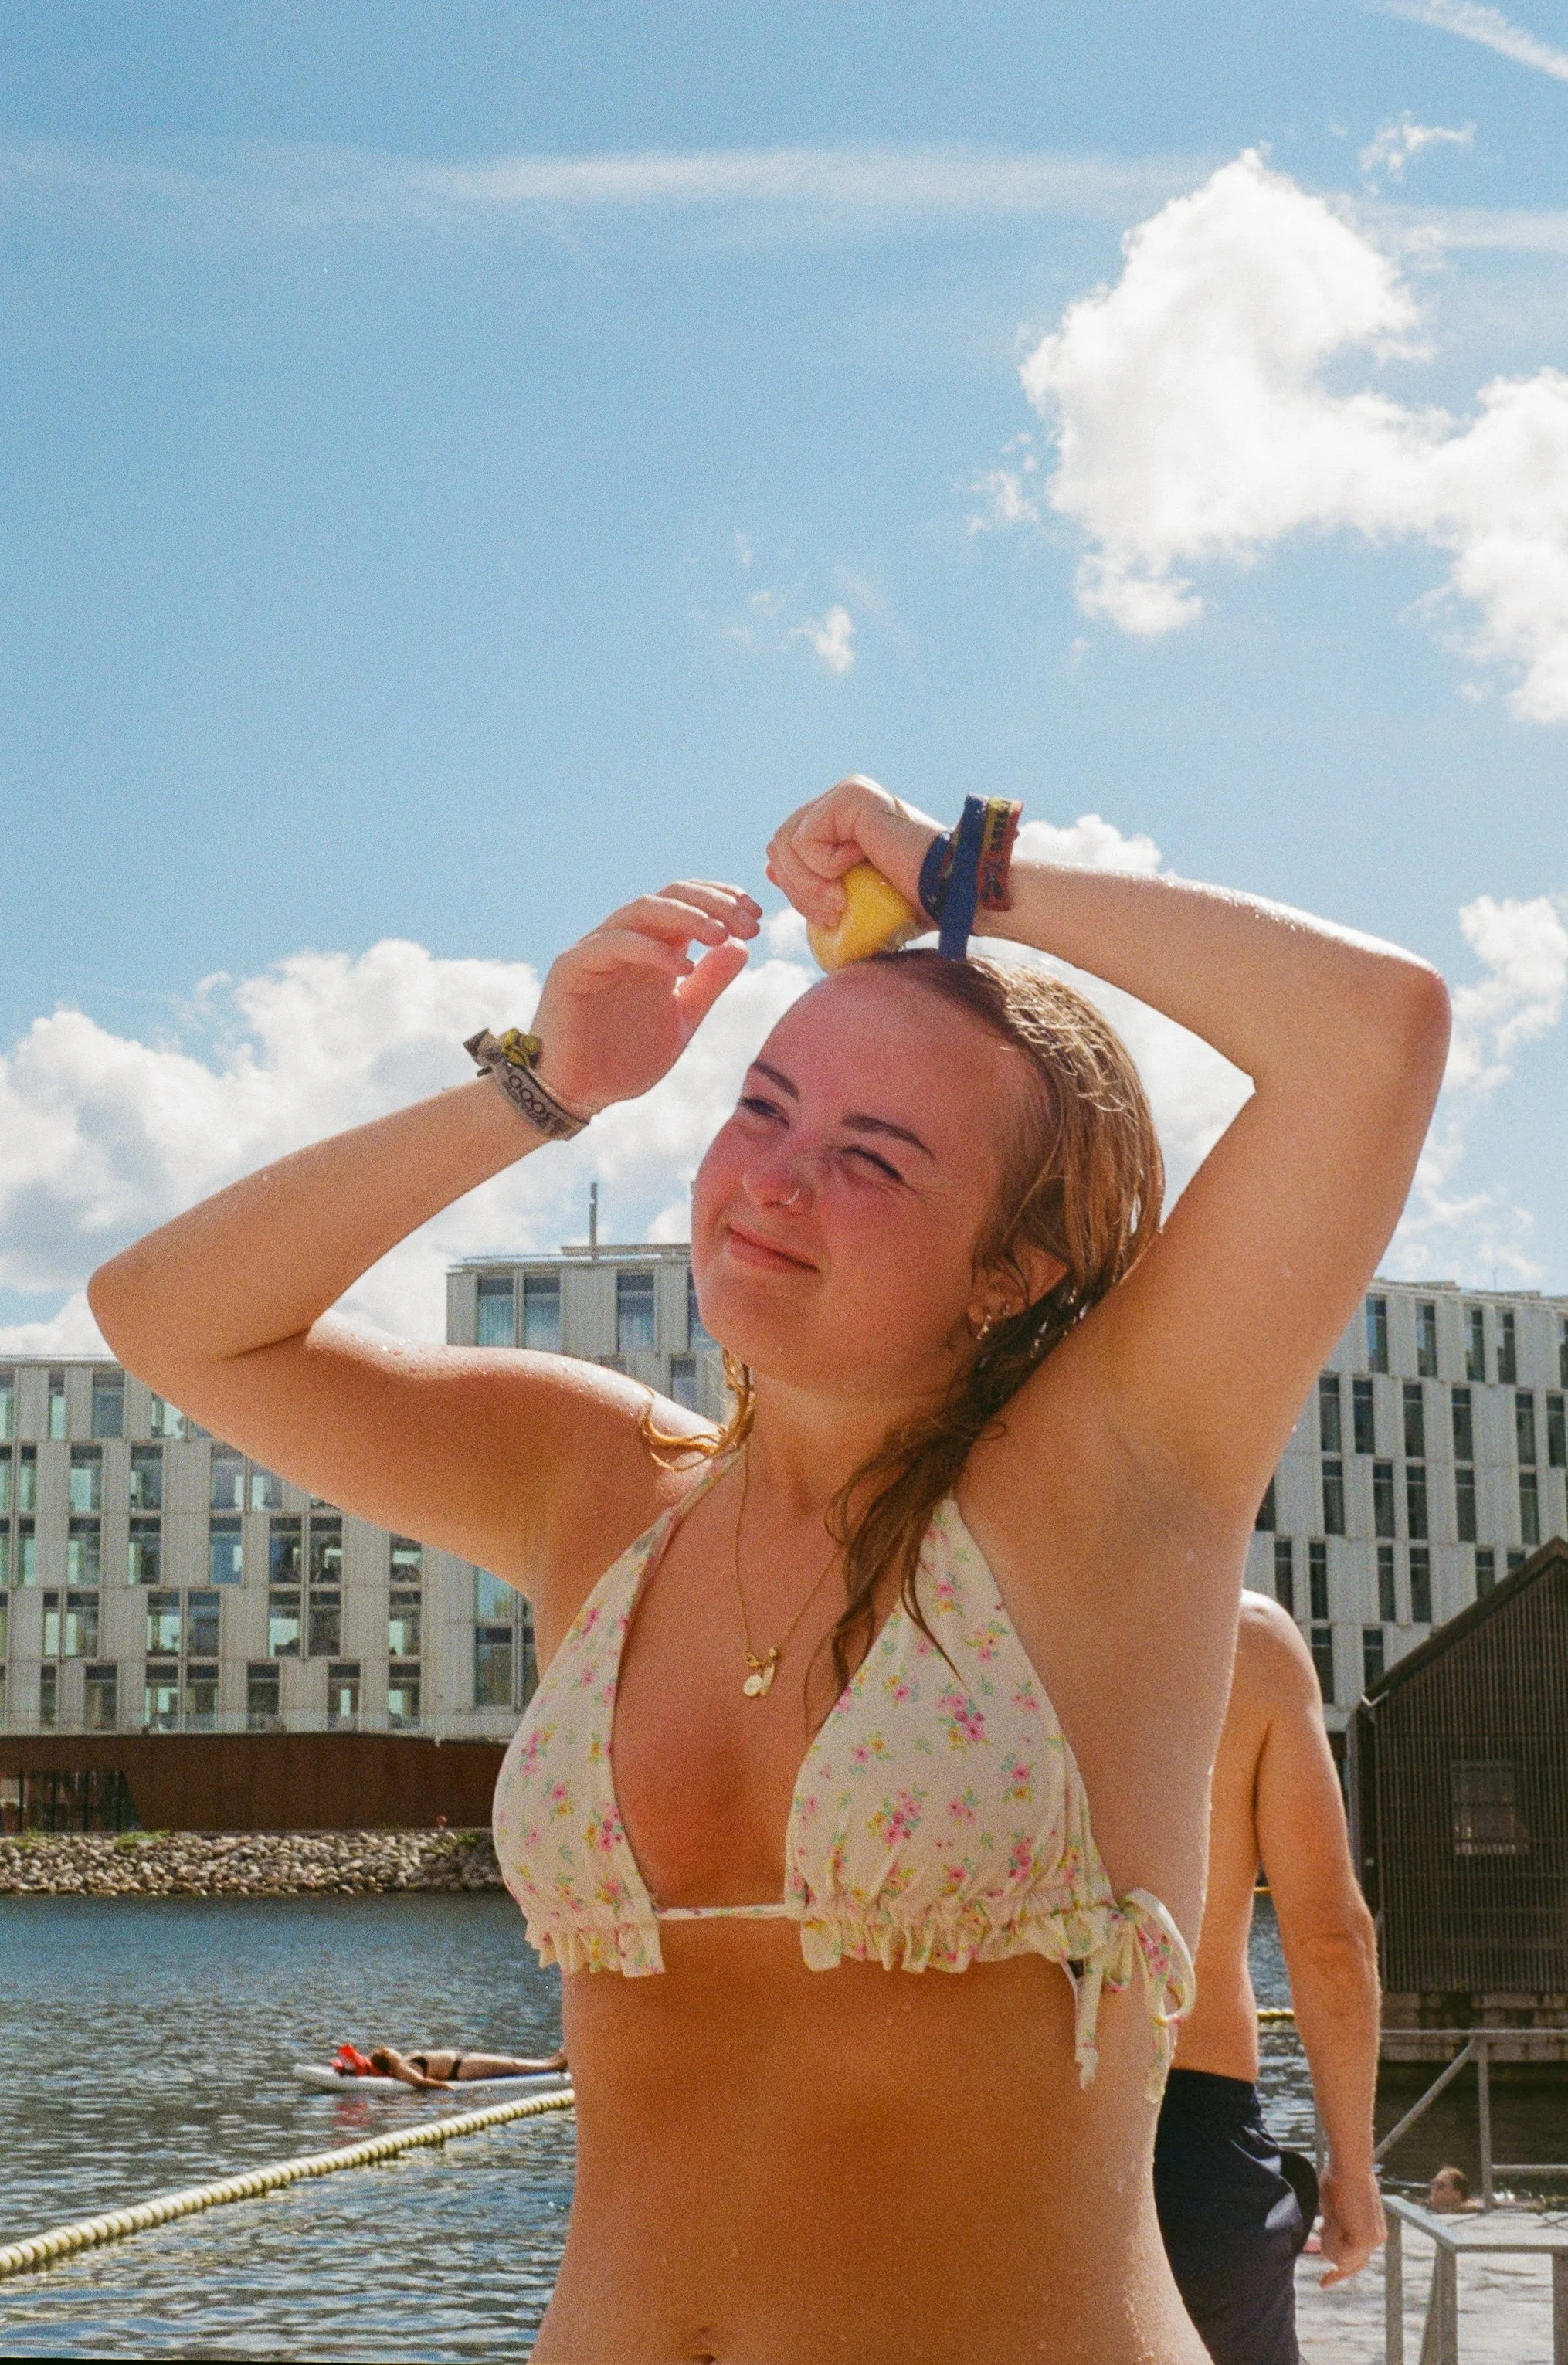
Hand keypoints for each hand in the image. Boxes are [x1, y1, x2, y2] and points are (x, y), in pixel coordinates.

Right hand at [529, 881, 759, 1115]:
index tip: (758, 916)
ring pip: (642, 910)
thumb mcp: (683, 1018)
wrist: (580, 1093)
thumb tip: (742, 944)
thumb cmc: (626, 1058)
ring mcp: (598, 950)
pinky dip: (651, 949)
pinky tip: (684, 968)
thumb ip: (710, 983)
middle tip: (749, 921)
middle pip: (670, 895)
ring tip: (721, 934)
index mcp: (654, 949)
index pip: (689, 902)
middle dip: (714, 903)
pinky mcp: (573, 967)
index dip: (724, 900)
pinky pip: (613, 944)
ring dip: (686, 916)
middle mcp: (627, 941)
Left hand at [767, 777, 941, 930]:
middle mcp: (843, 798)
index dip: (794, 885)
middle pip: (779, 844)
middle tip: (833, 914)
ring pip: (785, 843)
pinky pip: (804, 840)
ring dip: (808, 886)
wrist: (953, 893)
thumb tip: (769, 867)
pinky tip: (857, 870)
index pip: (786, 847)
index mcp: (843, 817)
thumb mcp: (851, 896)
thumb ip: (814, 879)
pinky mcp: (851, 795)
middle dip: (798, 889)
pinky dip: (822, 869)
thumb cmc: (914, 903)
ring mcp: (847, 792)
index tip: (827, 912)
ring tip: (842, 903)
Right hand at [1316, 2165, 1385, 2285]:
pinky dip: (1328, 2237)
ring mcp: (1372, 2241)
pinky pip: (1336, 2253)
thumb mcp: (1334, 2209)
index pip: (1357, 2260)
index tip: (1323, 2282)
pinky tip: (1332, 2218)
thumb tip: (1323, 2244)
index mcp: (1373, 2231)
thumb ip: (1334, 2228)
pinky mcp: (1364, 2241)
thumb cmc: (1338, 2178)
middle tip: (1323, 2278)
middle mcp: (1376, 2239)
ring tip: (1330, 2215)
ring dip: (1326, 2239)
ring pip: (1338, 2259)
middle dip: (1332, 2261)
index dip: (1339, 2272)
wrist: (1349, 2165)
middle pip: (1348, 2265)